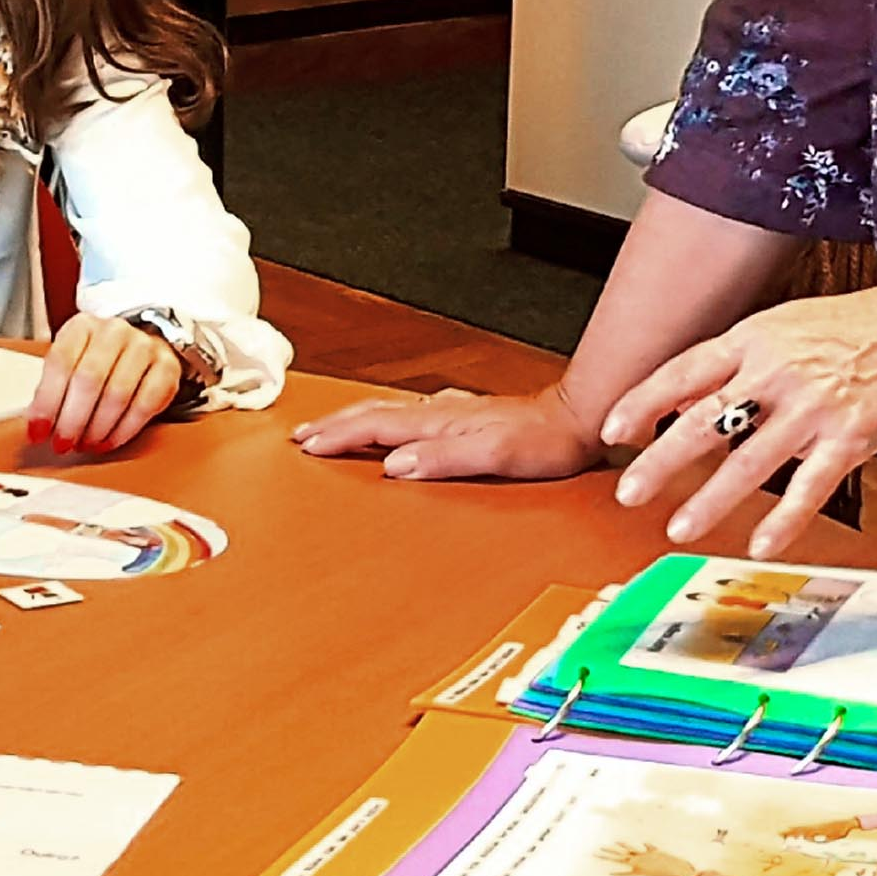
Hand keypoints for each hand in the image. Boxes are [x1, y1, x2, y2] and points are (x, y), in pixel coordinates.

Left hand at [31, 314, 184, 456]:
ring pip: (117, 395)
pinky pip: (145, 406)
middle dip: (72, 420)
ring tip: (85, 444)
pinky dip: (124, 430)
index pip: (60, 363)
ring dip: (97, 428)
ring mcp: (144, 347)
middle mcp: (114, 331)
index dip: (46, 402)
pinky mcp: (167, 368)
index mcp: (82, 325)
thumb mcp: (71, 362)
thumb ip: (52, 388)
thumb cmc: (98, 360)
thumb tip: (36, 425)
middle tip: (63, 443)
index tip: (38, 430)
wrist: (141, 348)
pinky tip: (109, 441)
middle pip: (89, 379)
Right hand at [292, 384, 602, 484]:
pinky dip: (383, 418)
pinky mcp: (464, 415)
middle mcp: (440, 412)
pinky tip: (388, 424)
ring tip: (328, 426)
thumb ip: (443, 459)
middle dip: (333, 423)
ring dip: (352, 418)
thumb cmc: (542, 442)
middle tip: (301, 434)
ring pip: (387, 410)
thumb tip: (396, 465)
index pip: (375, 427)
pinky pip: (409, 414)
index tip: (307, 446)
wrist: (576, 420)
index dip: (338, 437)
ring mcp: (450, 412)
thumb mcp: (494, 456)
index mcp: (439, 422)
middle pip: (372, 413)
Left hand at [599, 274, 876, 557]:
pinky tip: (759, 543)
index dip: (642, 401)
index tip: (612, 430)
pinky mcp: (849, 437)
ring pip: (749, 459)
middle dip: (661, 460)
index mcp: (754, 339)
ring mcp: (813, 406)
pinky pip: (809, 486)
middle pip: (705, 419)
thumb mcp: (782, 327)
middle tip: (628, 491)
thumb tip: (681, 396)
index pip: (683, 370)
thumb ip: (733, 362)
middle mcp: (778, 371)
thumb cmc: (853, 328)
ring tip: (679, 527)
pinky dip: (783, 520)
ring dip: (710, 499)